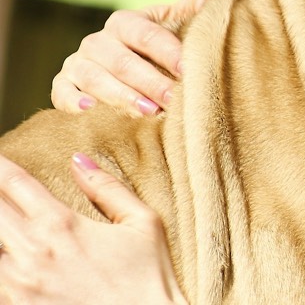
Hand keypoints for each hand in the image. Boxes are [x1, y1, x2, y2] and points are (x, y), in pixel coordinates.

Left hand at [0, 154, 186, 304]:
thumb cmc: (149, 281)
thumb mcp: (144, 224)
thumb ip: (109, 189)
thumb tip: (80, 161)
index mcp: (61, 224)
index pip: (14, 181)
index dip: (0, 165)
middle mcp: (31, 252)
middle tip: (0, 195)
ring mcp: (17, 285)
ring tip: (6, 229)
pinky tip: (9, 264)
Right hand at [50, 0, 214, 115]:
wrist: (117, 67)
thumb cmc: (154, 48)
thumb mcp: (171, 25)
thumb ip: (192, 11)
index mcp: (125, 23)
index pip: (147, 35)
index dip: (168, 52)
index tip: (189, 70)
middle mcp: (98, 41)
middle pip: (123, 62)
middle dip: (150, 82)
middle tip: (173, 99)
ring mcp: (77, 63)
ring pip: (95, 78)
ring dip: (121, 96)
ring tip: (148, 111)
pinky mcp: (62, 86)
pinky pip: (61, 93)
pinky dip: (73, 101)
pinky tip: (89, 108)